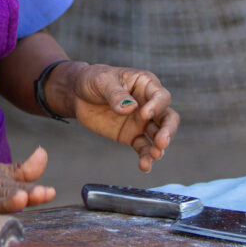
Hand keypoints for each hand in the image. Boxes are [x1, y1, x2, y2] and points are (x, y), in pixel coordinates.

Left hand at [49, 63, 178, 172]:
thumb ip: (116, 95)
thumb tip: (130, 108)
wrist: (78, 94)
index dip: (157, 106)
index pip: (161, 96)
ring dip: (159, 147)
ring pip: (158, 135)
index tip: (145, 114)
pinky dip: (145, 157)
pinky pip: (143, 148)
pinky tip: (144, 166)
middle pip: (167, 118)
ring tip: (154, 155)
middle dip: (168, 130)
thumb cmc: (94, 80)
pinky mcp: (131, 135)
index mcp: (145, 85)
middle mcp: (149, 104)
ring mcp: (141, 122)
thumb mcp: (102, 81)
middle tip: (162, 142)